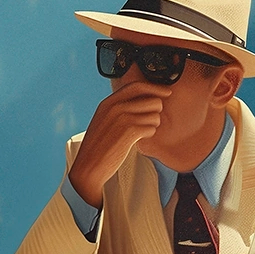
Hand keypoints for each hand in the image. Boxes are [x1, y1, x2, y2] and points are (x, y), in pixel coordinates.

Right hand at [67, 77, 172, 207]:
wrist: (88, 167)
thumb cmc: (98, 147)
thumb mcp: (104, 121)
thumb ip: (118, 109)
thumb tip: (143, 101)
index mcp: (108, 102)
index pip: (137, 86)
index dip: (154, 88)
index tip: (166, 92)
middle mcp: (115, 106)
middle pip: (152, 100)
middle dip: (155, 112)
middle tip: (147, 123)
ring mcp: (122, 118)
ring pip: (155, 115)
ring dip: (152, 126)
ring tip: (140, 134)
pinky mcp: (129, 131)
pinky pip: (152, 128)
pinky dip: (149, 135)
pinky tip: (138, 140)